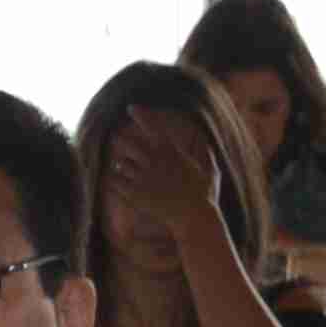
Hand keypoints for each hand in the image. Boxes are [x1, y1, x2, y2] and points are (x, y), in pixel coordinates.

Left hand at [104, 113, 219, 252]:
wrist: (193, 218)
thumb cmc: (205, 196)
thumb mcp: (211, 172)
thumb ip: (206, 155)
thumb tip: (208, 143)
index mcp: (172, 153)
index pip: (153, 127)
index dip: (141, 115)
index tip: (131, 108)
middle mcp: (155, 162)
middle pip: (128, 143)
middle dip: (124, 142)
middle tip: (122, 143)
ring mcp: (143, 178)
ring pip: (120, 163)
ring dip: (122, 165)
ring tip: (129, 171)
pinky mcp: (134, 194)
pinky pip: (115, 181)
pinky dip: (116, 181)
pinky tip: (121, 184)